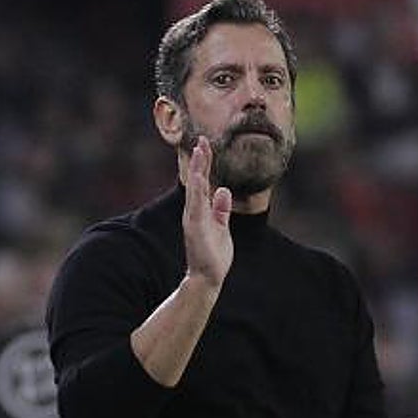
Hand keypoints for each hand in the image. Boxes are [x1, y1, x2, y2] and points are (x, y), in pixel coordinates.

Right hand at [182, 136, 232, 288]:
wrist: (208, 277)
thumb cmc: (214, 254)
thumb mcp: (222, 227)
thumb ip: (221, 209)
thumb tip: (224, 190)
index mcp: (201, 210)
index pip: (203, 182)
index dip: (205, 163)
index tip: (206, 144)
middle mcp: (194, 211)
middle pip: (197, 181)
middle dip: (200, 161)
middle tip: (203, 140)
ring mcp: (194, 219)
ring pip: (195, 189)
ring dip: (197, 170)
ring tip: (200, 152)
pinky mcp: (196, 228)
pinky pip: (196, 205)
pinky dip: (197, 191)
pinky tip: (199, 178)